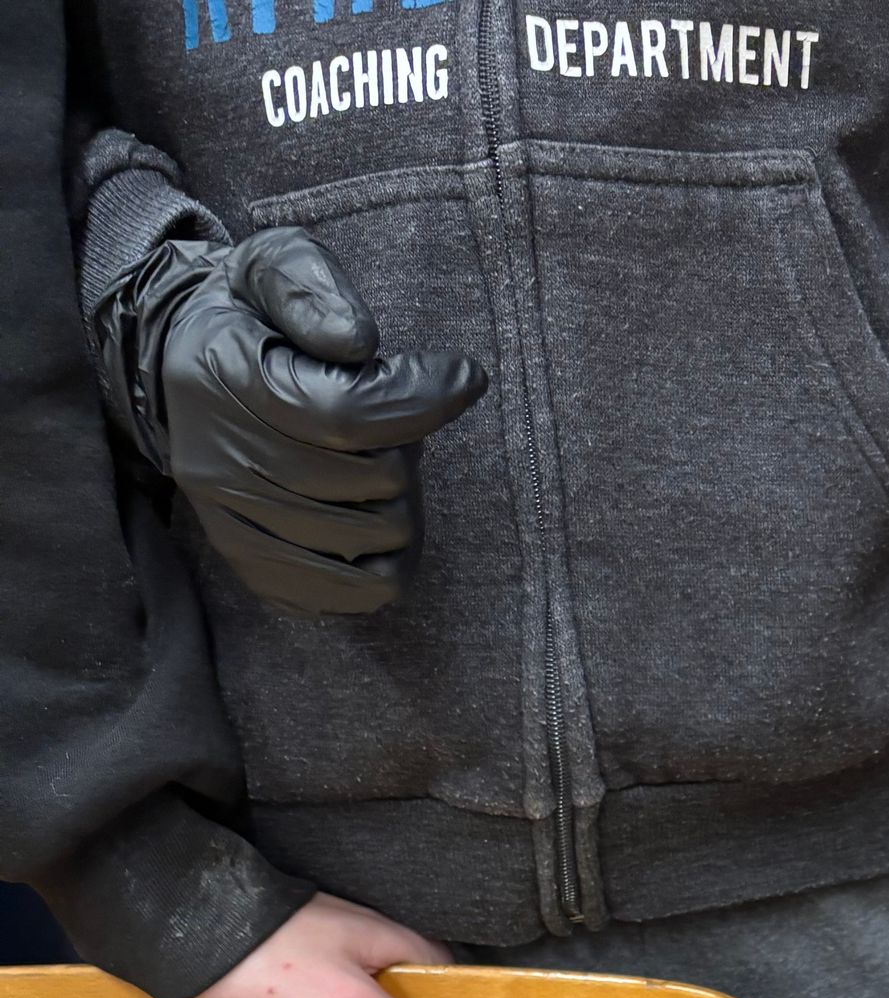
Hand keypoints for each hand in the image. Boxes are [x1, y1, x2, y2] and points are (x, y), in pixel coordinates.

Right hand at [98, 224, 486, 614]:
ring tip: (374, 462)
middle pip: (370, 484)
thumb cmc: (248, 316)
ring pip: (373, 540)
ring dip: (399, 502)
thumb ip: (313, 290)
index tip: (464, 377)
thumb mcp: (273, 267)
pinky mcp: (256, 569)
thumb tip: (358, 342)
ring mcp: (235, 526)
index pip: (346, 415)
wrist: (179, 371)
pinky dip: (386, 561)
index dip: (423, 399)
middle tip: (389, 421)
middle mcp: (221, 463)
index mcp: (223, 379)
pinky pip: (354, 594)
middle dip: (405, 448)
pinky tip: (377, 519)